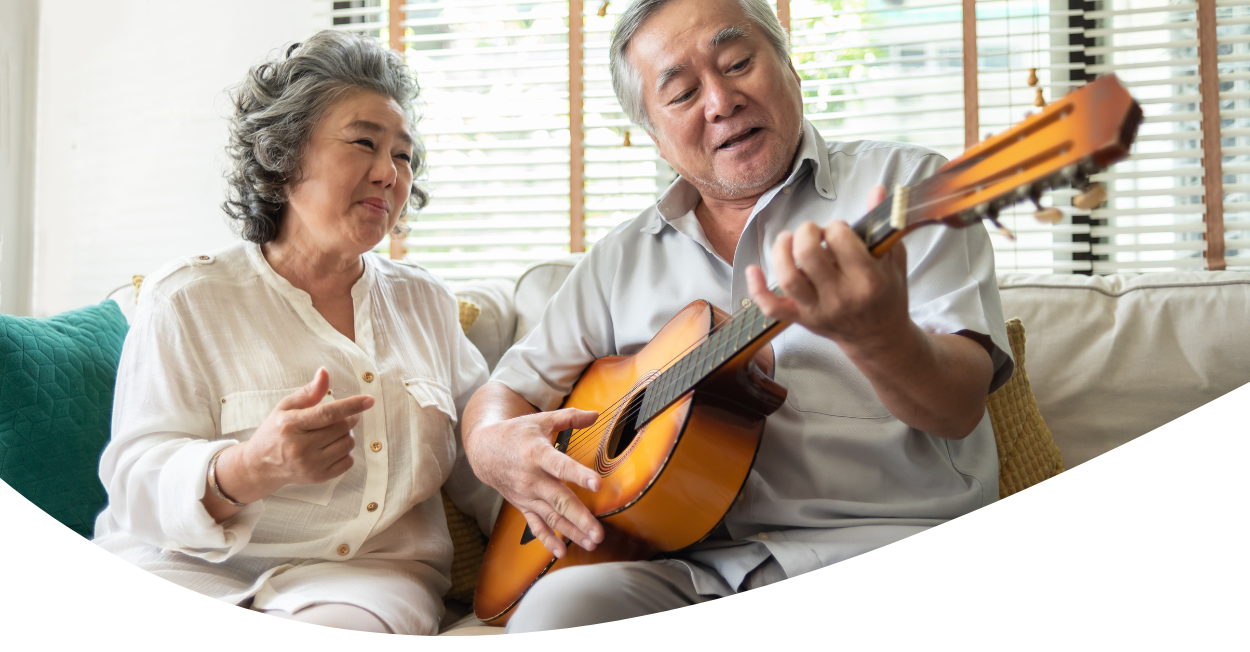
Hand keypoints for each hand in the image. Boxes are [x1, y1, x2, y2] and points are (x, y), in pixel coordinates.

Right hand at [219, 368, 372, 503]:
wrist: (260, 465)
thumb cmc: (276, 431)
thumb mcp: (286, 407)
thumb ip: (309, 391)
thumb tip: (324, 372)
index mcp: (290, 425)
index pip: (326, 414)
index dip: (350, 406)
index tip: (369, 400)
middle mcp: (299, 448)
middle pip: (342, 428)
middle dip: (348, 418)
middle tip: (340, 416)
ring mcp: (309, 465)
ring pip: (348, 444)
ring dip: (346, 434)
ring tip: (331, 433)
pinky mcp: (318, 477)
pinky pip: (348, 461)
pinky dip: (345, 451)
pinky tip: (331, 447)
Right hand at [465, 408, 603, 558]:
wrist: (484, 451)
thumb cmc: (516, 433)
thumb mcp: (541, 420)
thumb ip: (569, 418)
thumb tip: (595, 414)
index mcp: (537, 454)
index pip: (560, 465)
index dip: (579, 474)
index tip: (598, 484)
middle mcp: (532, 478)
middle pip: (559, 500)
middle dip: (580, 518)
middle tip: (599, 532)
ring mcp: (527, 495)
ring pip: (551, 517)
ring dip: (571, 531)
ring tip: (591, 543)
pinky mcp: (523, 505)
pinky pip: (535, 525)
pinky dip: (547, 539)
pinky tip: (562, 551)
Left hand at [745, 185, 907, 352]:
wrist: (879, 338)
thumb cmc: (886, 295)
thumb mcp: (894, 259)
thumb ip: (883, 224)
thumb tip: (877, 190)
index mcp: (868, 280)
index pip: (841, 240)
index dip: (836, 226)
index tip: (839, 230)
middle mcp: (842, 297)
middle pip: (809, 255)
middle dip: (806, 232)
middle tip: (812, 231)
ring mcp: (819, 310)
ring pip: (788, 278)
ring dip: (781, 251)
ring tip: (787, 239)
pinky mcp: (802, 318)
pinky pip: (772, 307)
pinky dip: (757, 289)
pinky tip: (752, 269)